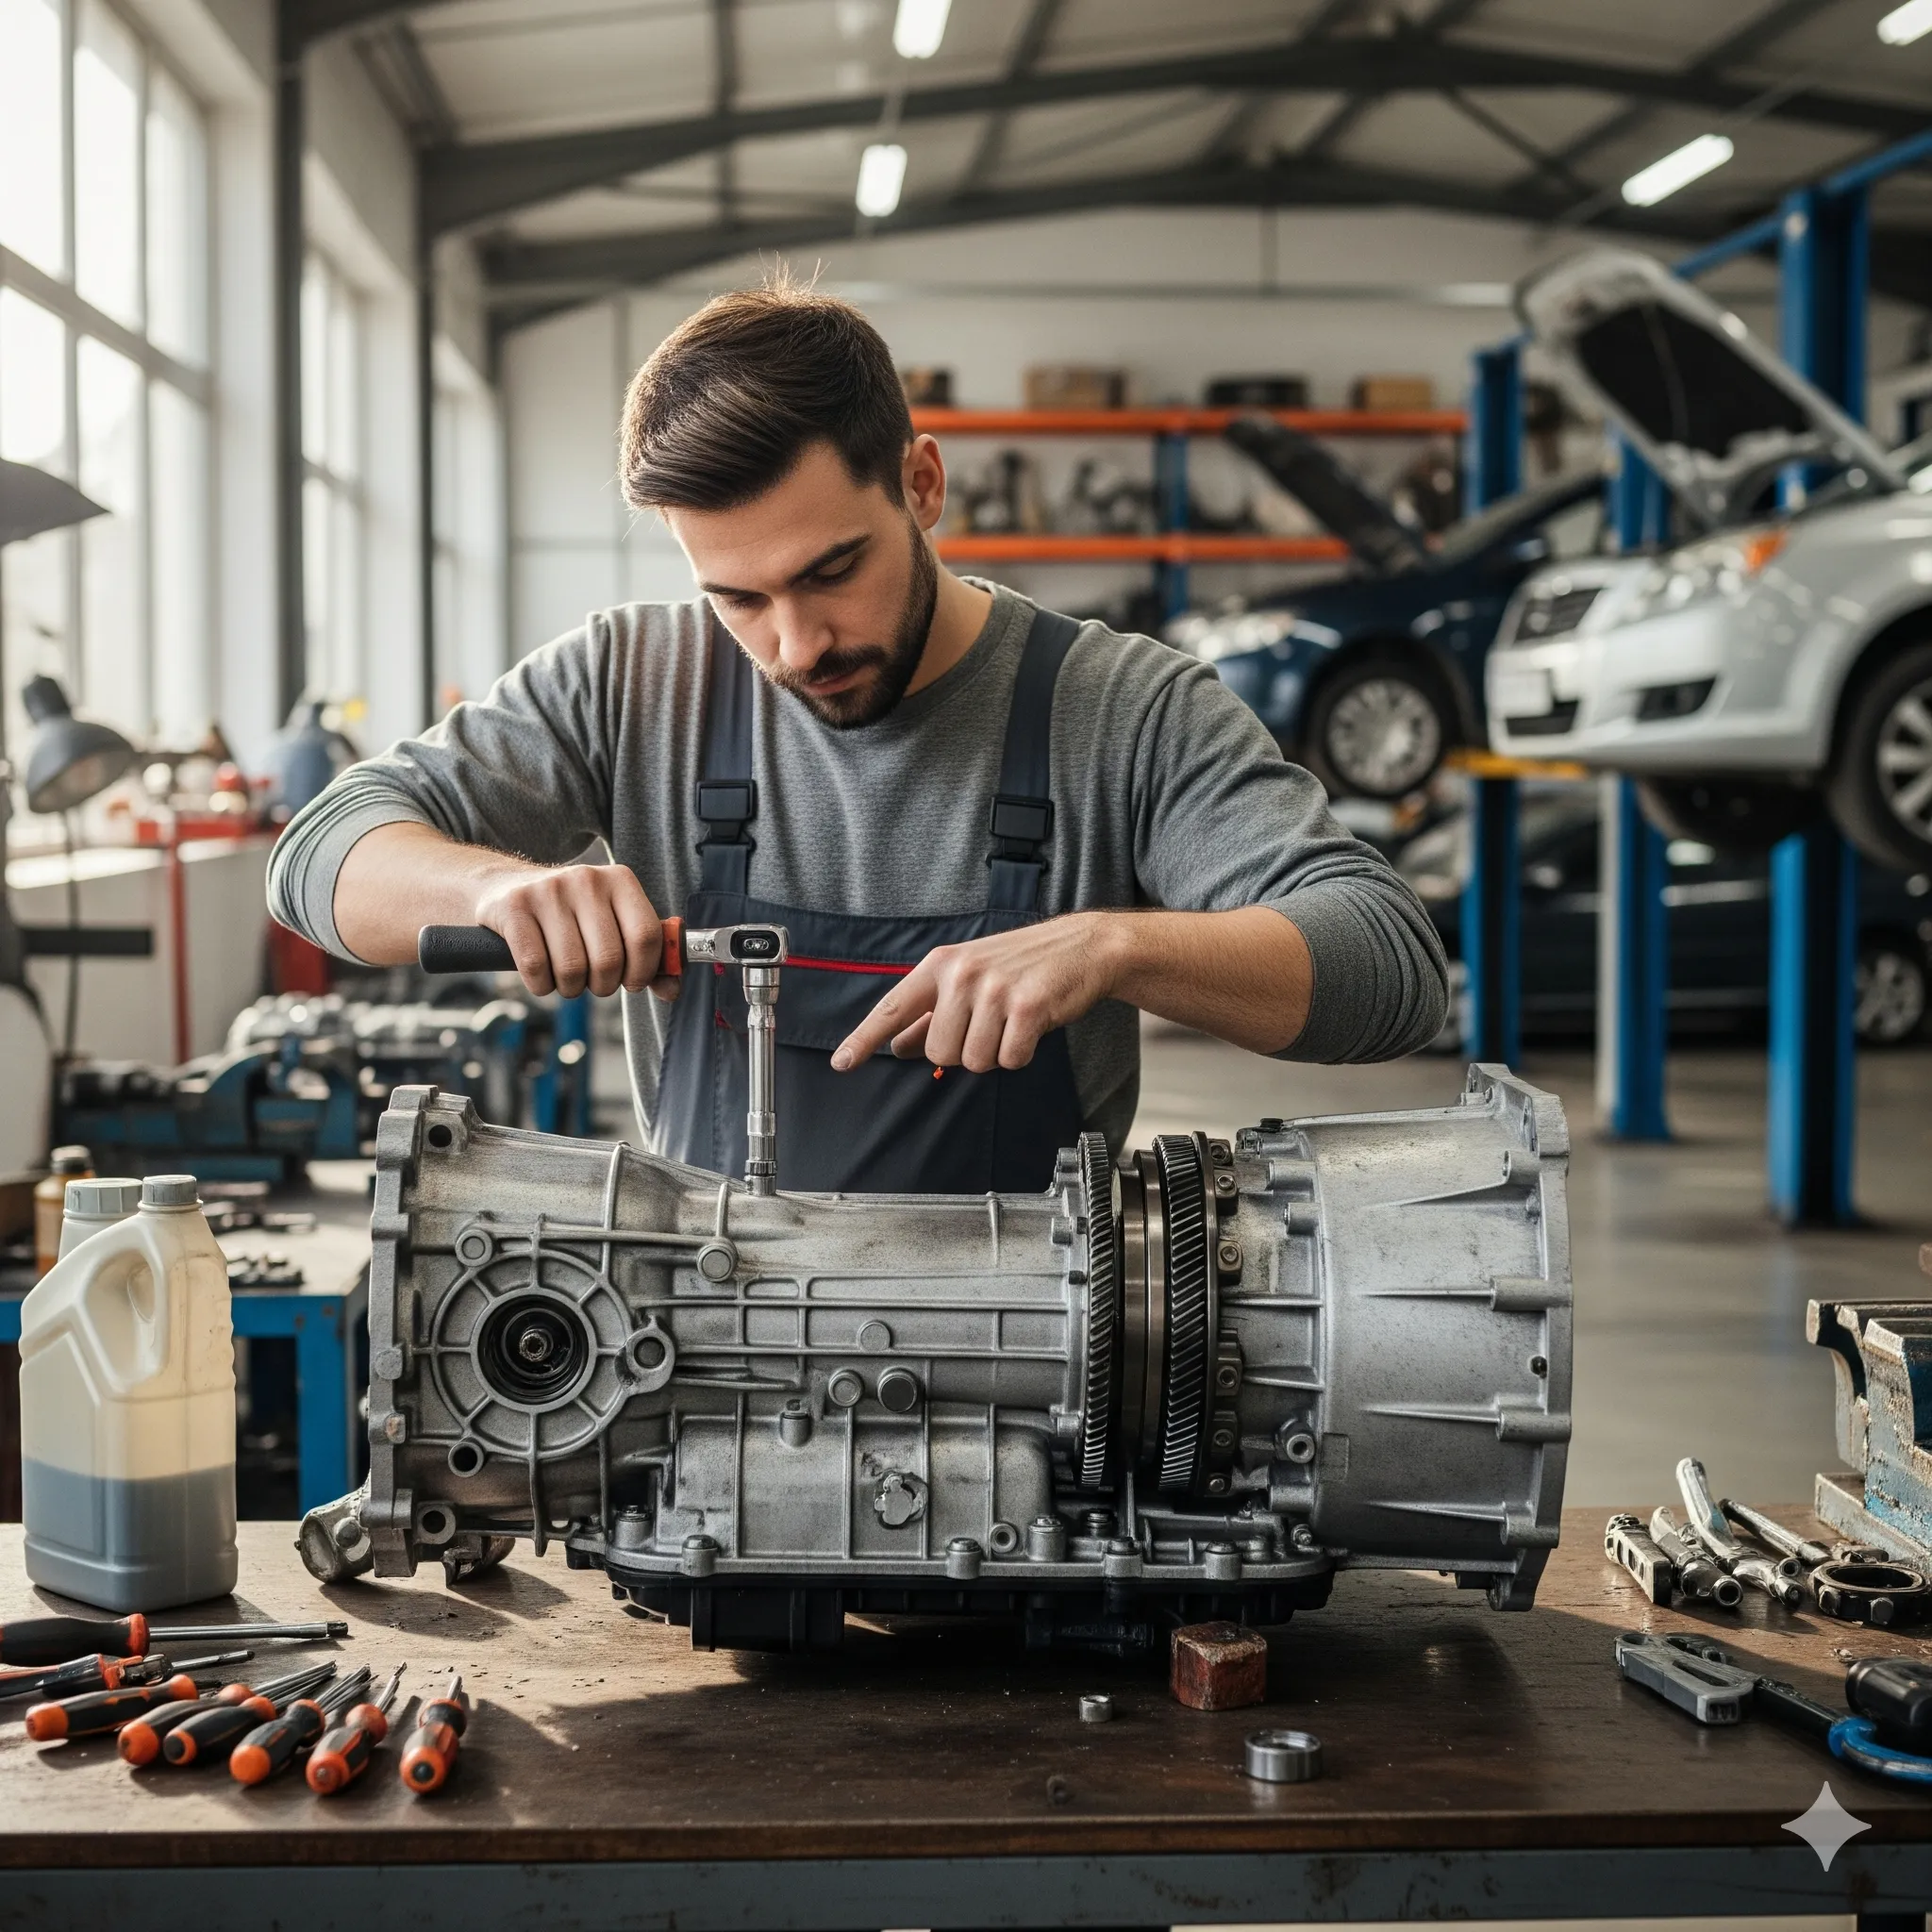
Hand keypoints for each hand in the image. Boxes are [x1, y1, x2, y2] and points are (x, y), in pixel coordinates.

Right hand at [472, 862, 673, 999]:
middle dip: (603, 985)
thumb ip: (648, 956)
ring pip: (572, 969)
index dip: (643, 971)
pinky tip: (541, 974)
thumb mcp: (614, 923)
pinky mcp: (514, 907)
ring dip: (571, 988)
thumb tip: (672, 990)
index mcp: (620, 880)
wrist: (506, 888)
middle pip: (609, 960)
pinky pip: (536, 967)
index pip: (646, 937)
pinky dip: (541, 985)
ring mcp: (548, 891)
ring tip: (566, 975)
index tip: (631, 982)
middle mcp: (586, 879)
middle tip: (593, 980)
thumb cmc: (572, 916)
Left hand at [831, 914, 1117, 1073]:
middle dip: (963, 1051)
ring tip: (1011, 1023)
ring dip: (995, 1053)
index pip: (892, 1008)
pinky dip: (1021, 1053)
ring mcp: (995, 990)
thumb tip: (897, 1046)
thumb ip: (931, 1011)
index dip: (864, 1039)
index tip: (842, 1063)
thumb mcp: (968, 977)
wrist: (1082, 946)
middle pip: (937, 1052)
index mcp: (941, 965)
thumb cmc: (1021, 964)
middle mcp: (962, 975)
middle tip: (989, 1025)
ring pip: (973, 1061)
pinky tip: (1031, 1027)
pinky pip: (1009, 1059)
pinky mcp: (1028, 1007)